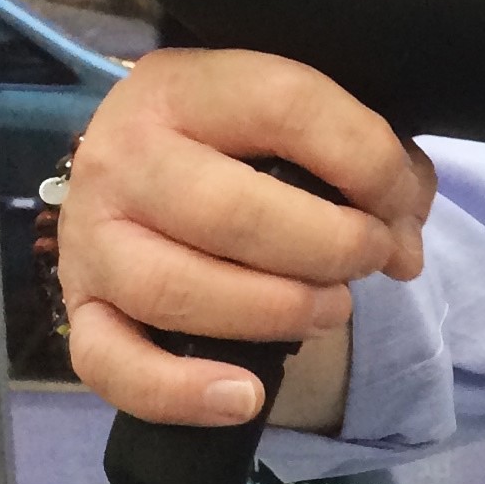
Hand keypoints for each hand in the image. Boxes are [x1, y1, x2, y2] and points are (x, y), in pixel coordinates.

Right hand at [58, 48, 435, 425]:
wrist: (158, 162)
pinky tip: (246, 396)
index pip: (287, 108)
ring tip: (332, 310)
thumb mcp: (312, 121)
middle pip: (229, 213)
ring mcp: (91, 237)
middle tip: (370, 259)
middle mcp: (123, 156)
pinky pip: (111, 365)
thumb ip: (377, 166)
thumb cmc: (255, 143)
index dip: (370, 164)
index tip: (402, 204)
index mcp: (186, 88)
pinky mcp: (81, 307)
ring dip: (275, 312)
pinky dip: (181, 393)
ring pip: (174, 290)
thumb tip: (403, 251)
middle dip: (329, 248)